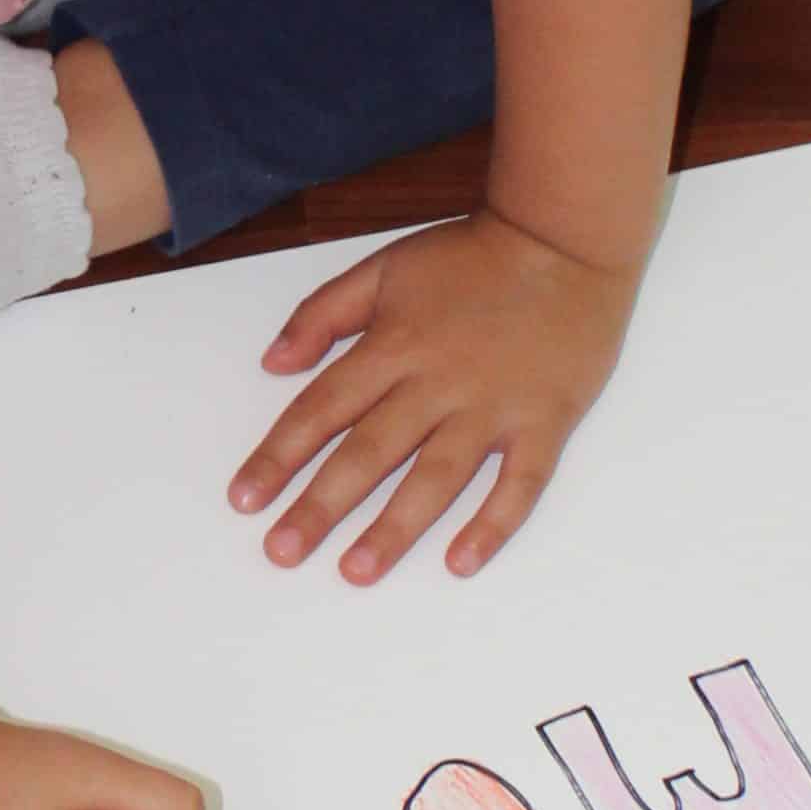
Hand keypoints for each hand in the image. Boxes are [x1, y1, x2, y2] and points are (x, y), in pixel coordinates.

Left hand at [230, 209, 634, 584]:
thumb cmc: (473, 255)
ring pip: (435, 477)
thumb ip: (323, 313)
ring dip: (394, 527)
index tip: (245, 498)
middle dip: (320, 506)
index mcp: (392, 346)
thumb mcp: (384, 267)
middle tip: (282, 552)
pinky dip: (492, 524)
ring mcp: (492, 406)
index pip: (322, 409)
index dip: (279, 455)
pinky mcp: (545, 421)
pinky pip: (519, 483)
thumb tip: (273, 362)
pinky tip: (461, 562)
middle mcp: (436, 383)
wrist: (565, 238)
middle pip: (368, 452)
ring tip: (356, 571)